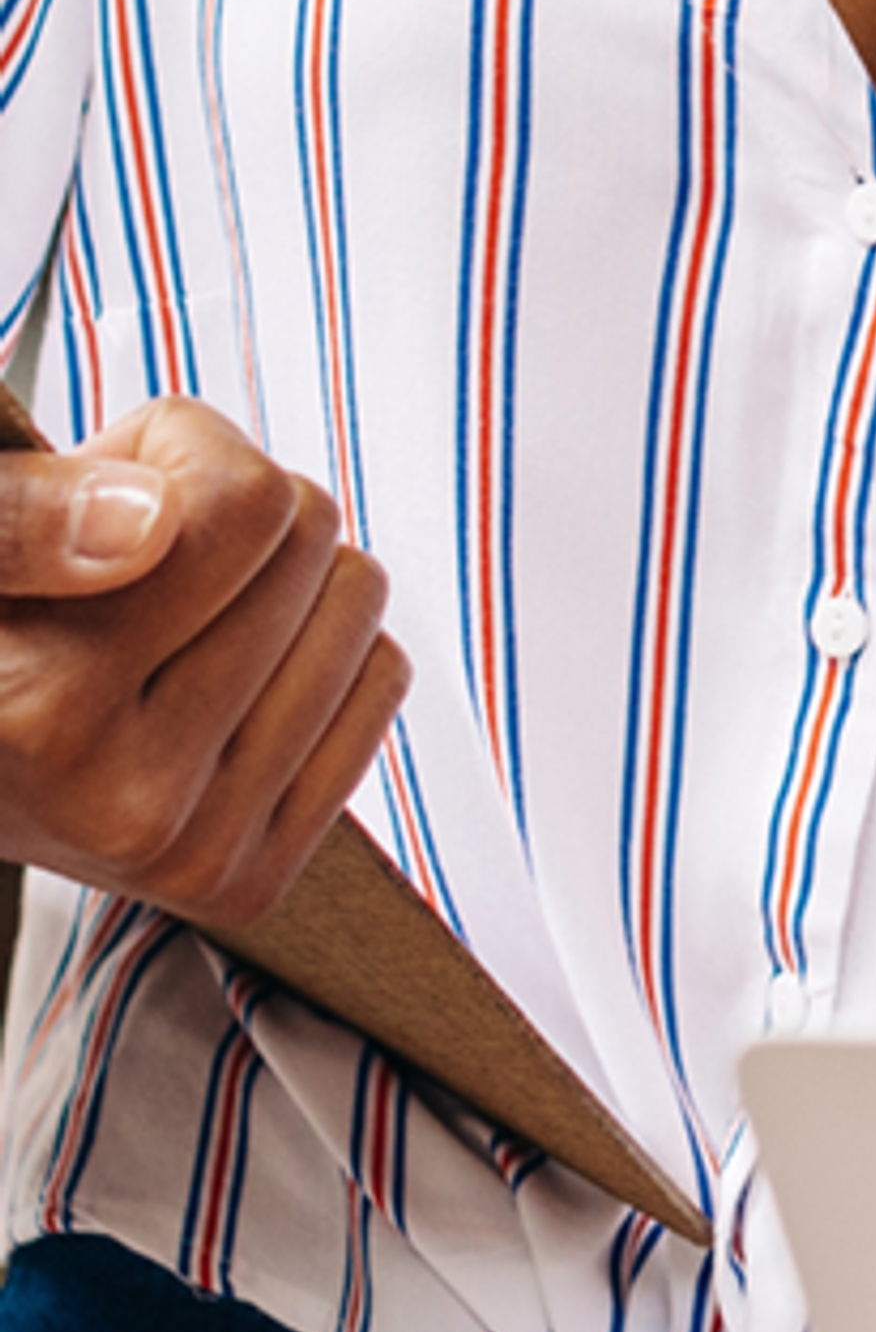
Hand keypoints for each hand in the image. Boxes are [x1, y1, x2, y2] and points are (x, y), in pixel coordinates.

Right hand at [0, 401, 407, 931]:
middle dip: (232, 505)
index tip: (122, 484)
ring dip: (287, 577)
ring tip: (185, 612)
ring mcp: (180, 844)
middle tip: (150, 550)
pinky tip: (231, 674)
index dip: (178, 452)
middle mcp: (96, 791)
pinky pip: (383, 677)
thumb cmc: (4, 613)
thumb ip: (25, 511)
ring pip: (356, 595)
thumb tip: (151, 524)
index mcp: (21, 700)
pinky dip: (323, 651)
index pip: (233, 508)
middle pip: (303, 525)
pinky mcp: (248, 879)